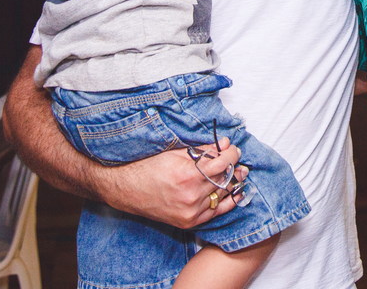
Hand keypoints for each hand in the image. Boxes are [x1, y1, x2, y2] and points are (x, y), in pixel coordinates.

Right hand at [99, 140, 246, 227]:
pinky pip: (216, 212)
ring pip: (223, 195)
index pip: (223, 163)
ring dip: (232, 183)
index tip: (233, 149)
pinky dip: (226, 201)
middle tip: (236, 160)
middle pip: (225, 179)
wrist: (128, 191)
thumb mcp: (176, 153)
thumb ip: (203, 150)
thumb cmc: (149, 168)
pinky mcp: (189, 222)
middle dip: (233, 167)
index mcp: (189, 175)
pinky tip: (232, 192)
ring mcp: (191, 211)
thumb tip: (224, 145)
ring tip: (238, 173)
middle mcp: (192, 195)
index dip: (232, 153)